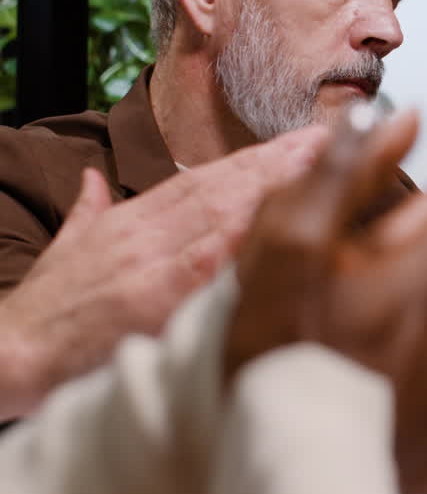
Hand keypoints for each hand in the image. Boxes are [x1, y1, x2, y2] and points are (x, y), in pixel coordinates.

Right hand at [0, 126, 325, 415]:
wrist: (8, 353)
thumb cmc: (49, 307)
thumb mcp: (71, 248)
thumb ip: (90, 210)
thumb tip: (94, 178)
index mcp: (133, 220)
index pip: (204, 179)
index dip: (254, 159)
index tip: (297, 142)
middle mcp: (145, 233)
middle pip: (221, 188)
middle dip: (277, 163)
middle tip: (328, 140)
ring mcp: (149, 264)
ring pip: (219, 215)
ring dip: (272, 189)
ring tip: (318, 167)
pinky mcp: (149, 300)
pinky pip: (203, 266)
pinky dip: (240, 242)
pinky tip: (277, 226)